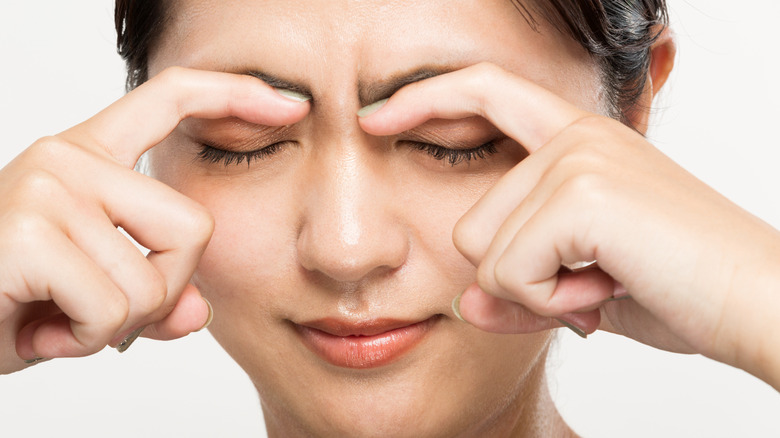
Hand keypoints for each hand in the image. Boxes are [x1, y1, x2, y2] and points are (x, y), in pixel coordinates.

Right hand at [0, 67, 309, 373]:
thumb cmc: (10, 302)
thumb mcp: (93, 299)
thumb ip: (152, 296)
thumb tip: (198, 310)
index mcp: (88, 159)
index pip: (171, 100)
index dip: (232, 94)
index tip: (286, 101)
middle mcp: (69, 159)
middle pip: (194, 228)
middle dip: (163, 289)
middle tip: (99, 311)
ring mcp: (50, 186)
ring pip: (157, 279)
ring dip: (117, 324)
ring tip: (60, 317)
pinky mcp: (33, 228)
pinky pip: (116, 308)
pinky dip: (86, 339)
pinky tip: (41, 329)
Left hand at [359, 63, 779, 389]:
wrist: (762, 304)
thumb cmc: (681, 288)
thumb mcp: (582, 289)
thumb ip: (519, 290)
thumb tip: (464, 304)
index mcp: (576, 141)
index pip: (484, 92)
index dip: (425, 99)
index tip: (377, 115)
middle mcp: (572, 138)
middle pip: (468, 224)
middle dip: (516, 277)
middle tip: (592, 283)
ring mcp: (575, 161)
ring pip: (484, 252)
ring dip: (539, 292)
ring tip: (607, 282)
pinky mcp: (581, 195)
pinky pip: (511, 273)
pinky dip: (553, 303)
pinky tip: (610, 290)